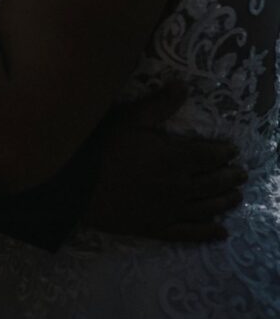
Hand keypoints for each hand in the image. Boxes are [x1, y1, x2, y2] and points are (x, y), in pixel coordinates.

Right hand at [84, 82, 245, 241]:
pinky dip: (208, 232)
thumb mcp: (130, 118)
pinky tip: (221, 232)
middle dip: (229, 176)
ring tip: (236, 196)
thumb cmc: (103, 147)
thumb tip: (183, 86)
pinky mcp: (156, 228)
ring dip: (225, 201)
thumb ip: (159, 104)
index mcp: (175, 158)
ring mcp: (169, 210)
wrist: (77, 185)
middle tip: (241, 173)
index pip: (209, 155)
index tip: (233, 151)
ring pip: (206, 207)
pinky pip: (189, 233)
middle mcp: (179, 187)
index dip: (223, 153)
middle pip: (213, 182)